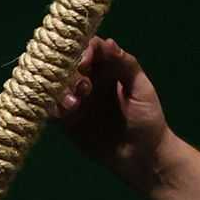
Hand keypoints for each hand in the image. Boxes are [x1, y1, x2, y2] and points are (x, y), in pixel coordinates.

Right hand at [51, 35, 171, 186]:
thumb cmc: (147, 119)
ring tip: (75, 103)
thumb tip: (108, 42)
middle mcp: (89, 80)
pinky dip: (52, 107)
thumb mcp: (142, 89)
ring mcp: (76, 100)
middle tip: (82, 86)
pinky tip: (63, 112)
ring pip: (56, 85)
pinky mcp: (67, 121)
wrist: (142, 156)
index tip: (84, 61)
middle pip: (68, 64)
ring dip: (60, 89)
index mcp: (108, 69)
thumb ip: (126, 65)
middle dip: (69, 71)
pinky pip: (51, 109)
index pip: (89, 48)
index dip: (83, 49)